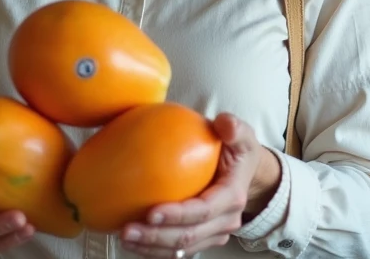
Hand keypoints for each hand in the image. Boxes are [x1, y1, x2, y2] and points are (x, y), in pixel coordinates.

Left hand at [119, 113, 281, 257]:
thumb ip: (234, 127)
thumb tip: (225, 123)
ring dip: (152, 247)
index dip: (178, 215)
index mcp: (232, 197)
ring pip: (182, 249)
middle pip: (189, 236)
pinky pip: (177, 251)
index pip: (204, 211)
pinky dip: (154, 250)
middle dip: (156, 237)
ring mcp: (214, 234)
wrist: (245, 173)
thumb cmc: (236, 152)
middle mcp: (225, 221)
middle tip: (127, 230)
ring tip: (125, 238)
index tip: (151, 212)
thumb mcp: (240, 136)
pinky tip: (134, 243)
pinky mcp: (202, 239)